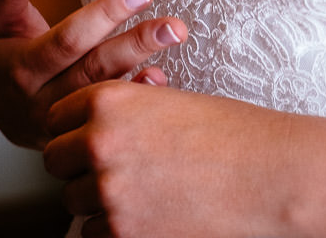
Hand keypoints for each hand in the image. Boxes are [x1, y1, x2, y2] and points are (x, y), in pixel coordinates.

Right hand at [0, 0, 186, 148]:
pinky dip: (139, 98)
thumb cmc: (10, 50)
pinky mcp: (84, 134)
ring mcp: (65, 123)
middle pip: (94, 68)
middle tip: (174, 24)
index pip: (69, 39)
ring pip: (107, 91)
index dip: (104, 15)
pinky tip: (161, 78)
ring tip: (175, 35)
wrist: (5, 108)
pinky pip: (115, 118)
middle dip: (136, 43)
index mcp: (22, 68)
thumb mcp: (2, 21)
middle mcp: (42, 100)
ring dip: (143, 64)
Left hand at [43, 82, 294, 237]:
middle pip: (54, 160)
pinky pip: (93, 233)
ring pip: (72, 201)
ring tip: (138, 193)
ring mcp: (107, 191)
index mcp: (108, 101)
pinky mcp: (123, 232)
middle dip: (76, 166)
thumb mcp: (167, 103)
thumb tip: (93, 123)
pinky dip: (113, 229)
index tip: (89, 138)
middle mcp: (98, 143)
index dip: (73, 129)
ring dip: (95, 200)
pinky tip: (147, 216)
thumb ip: (123, 111)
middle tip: (110, 170)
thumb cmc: (230, 135)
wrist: (271, 176)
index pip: (56, 117)